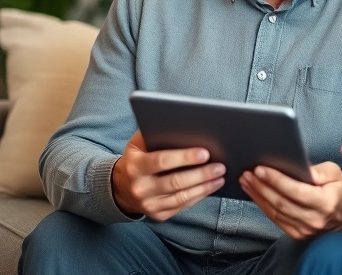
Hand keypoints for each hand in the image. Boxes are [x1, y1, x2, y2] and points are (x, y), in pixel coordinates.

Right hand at [110, 131, 225, 220]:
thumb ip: (155, 134)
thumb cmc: (137, 158)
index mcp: (135, 166)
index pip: (162, 161)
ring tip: (220, 177)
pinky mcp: (158, 215)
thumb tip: (183, 126)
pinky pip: (182, 206)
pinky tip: (210, 187)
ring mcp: (149, 205)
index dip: (185, 157)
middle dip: (201, 174)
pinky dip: (199, 196)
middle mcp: (140, 188)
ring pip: (182, 197)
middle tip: (220, 166)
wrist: (121, 187)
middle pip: (175, 182)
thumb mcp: (138, 144)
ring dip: (204, 187)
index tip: (205, 153)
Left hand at [239, 162, 341, 239]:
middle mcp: (314, 219)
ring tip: (246, 181)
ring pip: (275, 212)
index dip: (276, 180)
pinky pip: (276, 219)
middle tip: (248, 173)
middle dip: (262, 187)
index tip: (260, 169)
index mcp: (326, 202)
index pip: (296, 191)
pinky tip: (254, 194)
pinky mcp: (297, 234)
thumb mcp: (336, 174)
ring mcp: (305, 230)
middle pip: (282, 202)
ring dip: (258, 195)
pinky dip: (263, 206)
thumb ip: (321, 170)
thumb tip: (302, 168)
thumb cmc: (337, 190)